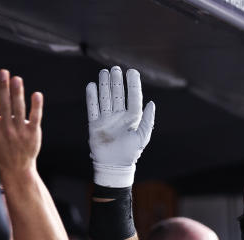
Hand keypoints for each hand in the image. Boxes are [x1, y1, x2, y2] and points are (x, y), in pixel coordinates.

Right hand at [0, 70, 42, 175]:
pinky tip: (36, 95)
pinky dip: (36, 106)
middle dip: (3, 88)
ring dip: (18, 93)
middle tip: (2, 72)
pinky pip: (35, 118)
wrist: (17, 170)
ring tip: (16, 79)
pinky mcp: (33, 133)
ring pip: (19, 109)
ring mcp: (20, 131)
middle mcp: (5, 129)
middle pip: (4, 105)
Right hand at [85, 66, 155, 187]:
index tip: (132, 72)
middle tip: (115, 69)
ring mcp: (106, 119)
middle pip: (117, 95)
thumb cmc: (130, 153)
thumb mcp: (142, 137)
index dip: (133, 85)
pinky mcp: (95, 124)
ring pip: (105, 98)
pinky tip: (91, 85)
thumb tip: (151, 103)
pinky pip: (92, 108)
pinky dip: (91, 97)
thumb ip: (148, 121)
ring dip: (104, 85)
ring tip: (104, 72)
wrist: (113, 166)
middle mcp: (119, 116)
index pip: (133, 97)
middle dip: (117, 82)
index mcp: (132, 118)